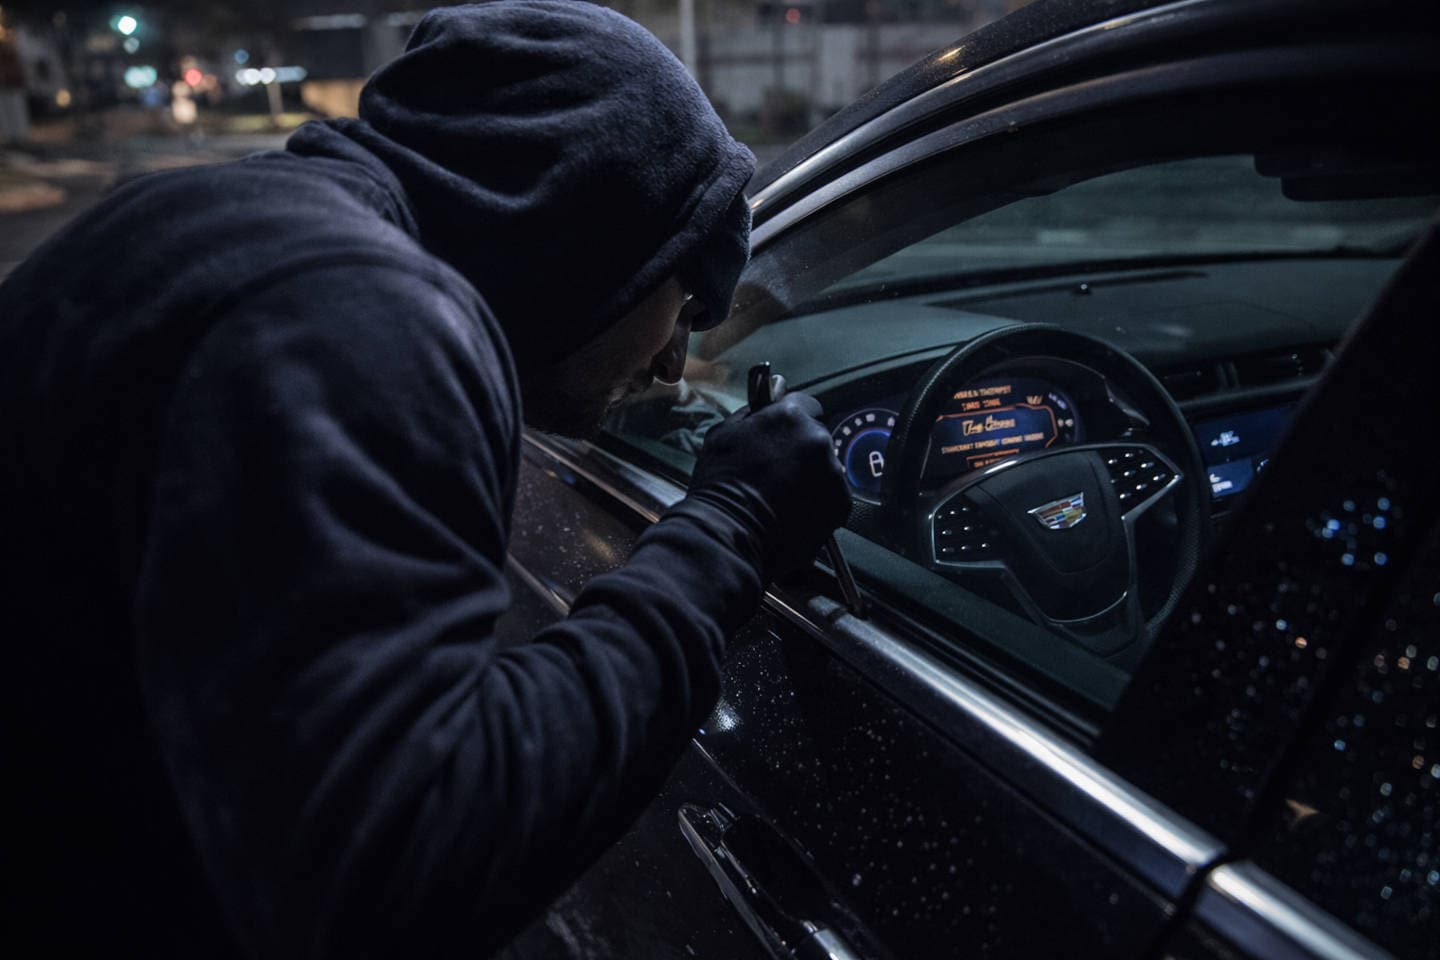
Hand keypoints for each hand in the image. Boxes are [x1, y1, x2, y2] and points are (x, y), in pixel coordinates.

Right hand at [686, 391, 849, 576]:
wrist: (730, 530)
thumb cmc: (721, 482)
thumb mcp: (724, 433)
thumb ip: (754, 410)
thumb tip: (774, 390)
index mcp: (791, 416)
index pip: (806, 405)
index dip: (793, 422)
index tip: (783, 436)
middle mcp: (818, 438)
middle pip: (816, 437)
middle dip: (801, 451)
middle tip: (776, 473)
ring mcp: (832, 471)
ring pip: (826, 467)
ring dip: (811, 476)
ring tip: (784, 496)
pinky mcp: (841, 501)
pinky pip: (833, 495)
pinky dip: (819, 502)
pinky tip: (794, 510)